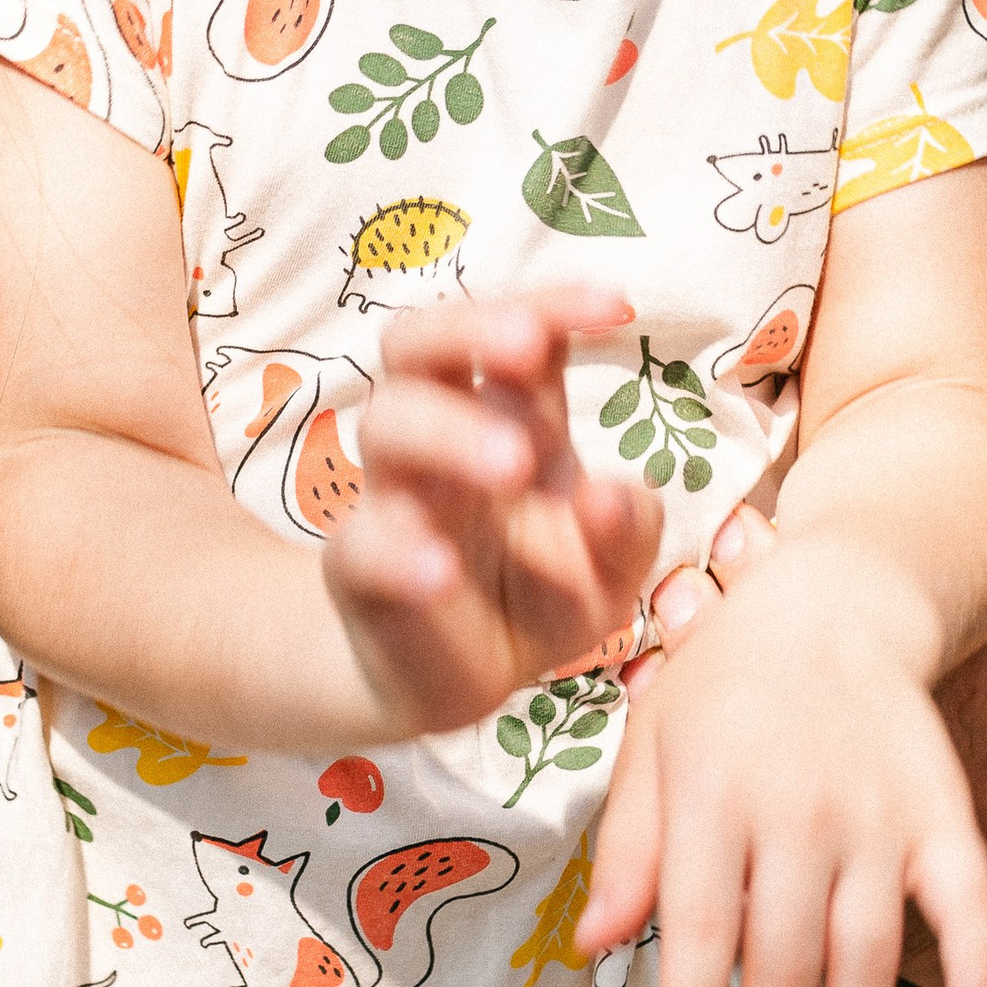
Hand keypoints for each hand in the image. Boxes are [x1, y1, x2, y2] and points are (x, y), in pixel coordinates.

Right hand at [324, 290, 661, 737]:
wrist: (455, 682)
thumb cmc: (536, 599)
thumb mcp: (606, 570)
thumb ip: (626, 530)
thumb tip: (611, 495)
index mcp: (505, 417)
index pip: (513, 330)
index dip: (553, 304)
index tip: (618, 307)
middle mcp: (438, 439)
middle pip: (418, 343)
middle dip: (471, 327)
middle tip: (529, 345)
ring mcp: (393, 498)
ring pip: (387, 426)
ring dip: (450, 432)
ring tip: (514, 466)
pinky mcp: (360, 572)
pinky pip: (360, 545)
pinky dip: (398, 551)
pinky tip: (442, 570)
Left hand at [581, 518, 986, 986]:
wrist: (836, 599)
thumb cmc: (725, 681)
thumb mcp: (651, 741)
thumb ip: (626, 844)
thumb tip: (595, 944)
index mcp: (712, 792)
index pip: (702, 924)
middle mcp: (798, 809)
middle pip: (782, 957)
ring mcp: (878, 814)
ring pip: (867, 951)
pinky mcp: (942, 811)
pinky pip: (967, 897)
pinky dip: (981, 966)